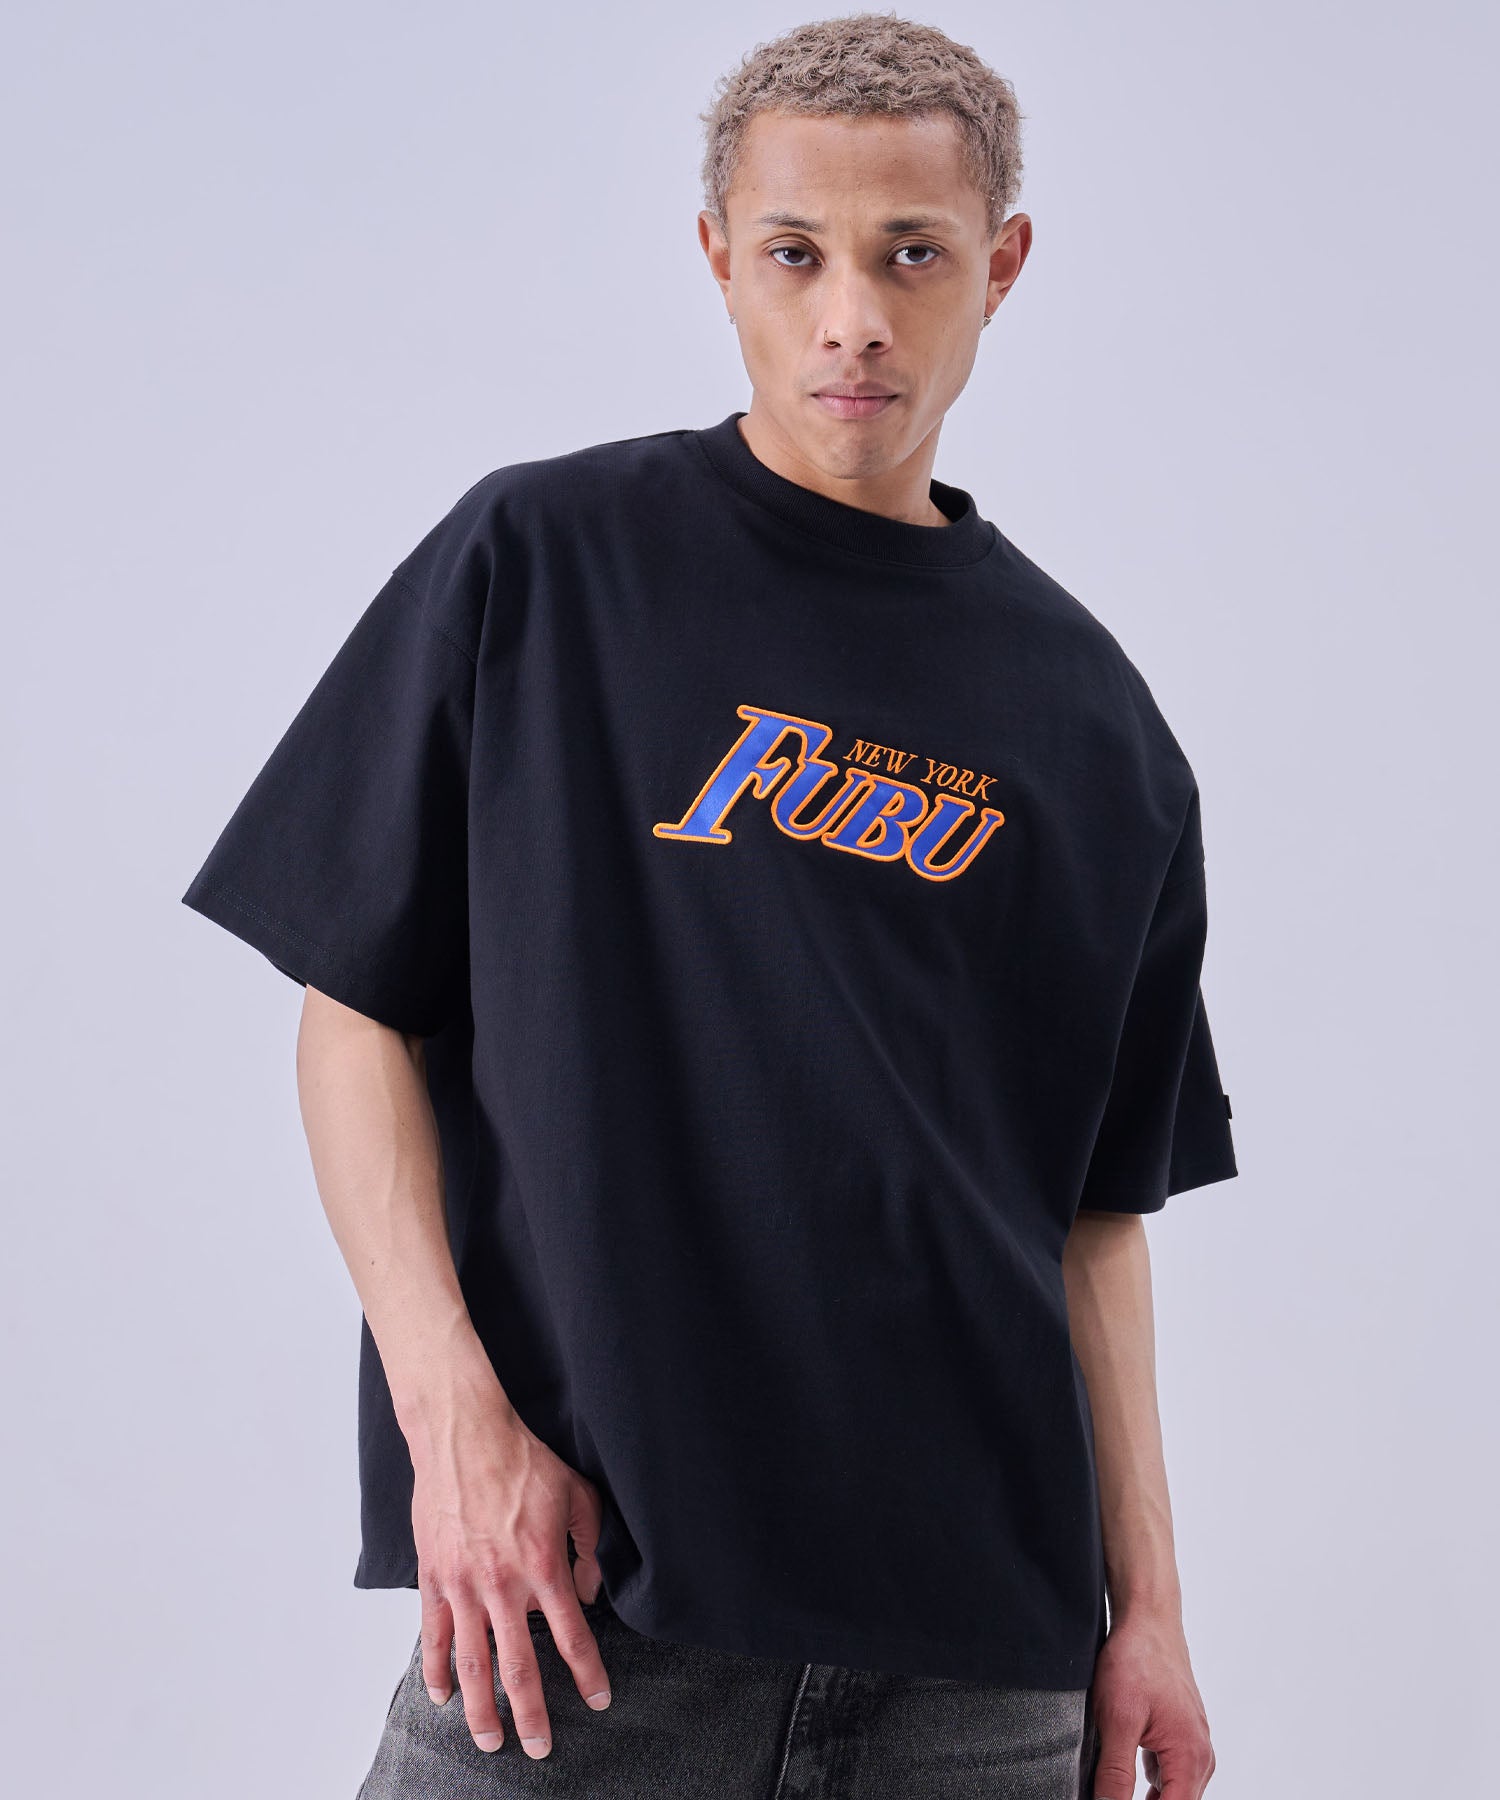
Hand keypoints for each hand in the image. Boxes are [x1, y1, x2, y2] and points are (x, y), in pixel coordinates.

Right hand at [408, 1394, 612, 1759]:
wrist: (464, 1436)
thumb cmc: (523, 1461)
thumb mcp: (577, 1494)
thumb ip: (590, 1546)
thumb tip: (589, 1592)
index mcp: (542, 1565)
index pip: (571, 1636)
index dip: (587, 1673)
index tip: (598, 1701)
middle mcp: (503, 1584)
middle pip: (519, 1666)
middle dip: (532, 1713)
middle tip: (539, 1748)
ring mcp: (464, 1585)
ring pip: (473, 1662)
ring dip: (481, 1708)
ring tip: (490, 1740)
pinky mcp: (434, 1578)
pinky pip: (435, 1635)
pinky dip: (437, 1669)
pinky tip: (443, 1695)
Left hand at [1090, 1608, 1215, 1798]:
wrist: (1148, 1620)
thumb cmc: (1136, 1661)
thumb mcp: (1117, 1720)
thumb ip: (1116, 1772)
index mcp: (1191, 1757)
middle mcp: (1201, 1756)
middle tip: (1111, 1793)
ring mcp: (1195, 1744)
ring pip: (1175, 1791)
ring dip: (1151, 1798)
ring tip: (1117, 1785)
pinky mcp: (1183, 1734)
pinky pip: (1172, 1771)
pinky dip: (1154, 1780)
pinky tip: (1129, 1770)